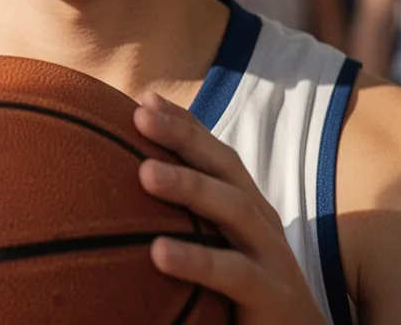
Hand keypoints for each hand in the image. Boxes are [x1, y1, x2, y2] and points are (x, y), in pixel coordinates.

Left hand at [135, 92, 326, 324]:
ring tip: (145, 173)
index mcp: (248, 208)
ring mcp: (272, 257)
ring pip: (233, 209)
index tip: (145, 100)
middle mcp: (262, 223)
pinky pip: (233, 274)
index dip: (185, 124)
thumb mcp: (219, 250)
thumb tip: (127, 188)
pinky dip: (196, 260)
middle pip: (224, 167)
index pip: (216, 154)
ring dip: (189, 186)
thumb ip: (187, 221)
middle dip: (184, 136)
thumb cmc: (246, 299)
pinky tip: (157, 253)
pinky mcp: (272, 297)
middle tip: (140, 116)